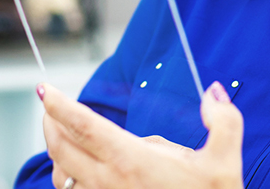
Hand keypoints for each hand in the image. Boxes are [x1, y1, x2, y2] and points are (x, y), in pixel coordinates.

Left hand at [39, 81, 243, 188]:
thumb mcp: (224, 162)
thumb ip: (223, 121)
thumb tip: (213, 92)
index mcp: (132, 161)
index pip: (83, 126)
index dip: (59, 105)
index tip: (45, 89)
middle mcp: (109, 182)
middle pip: (61, 148)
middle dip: (50, 121)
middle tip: (50, 105)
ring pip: (62, 175)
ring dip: (57, 152)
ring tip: (62, 135)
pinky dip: (67, 178)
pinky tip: (76, 170)